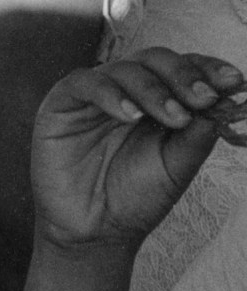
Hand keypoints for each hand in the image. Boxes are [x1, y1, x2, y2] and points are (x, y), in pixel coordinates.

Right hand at [30, 49, 244, 252]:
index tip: (233, 82)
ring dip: (153, 90)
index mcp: (158, 100)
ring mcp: (94, 96)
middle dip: (184, 76)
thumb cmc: (136, 198)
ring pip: (123, 69)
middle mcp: (126, 91)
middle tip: (204, 99)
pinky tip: (130, 116)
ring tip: (173, 118)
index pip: (183, 69)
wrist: (96, 230)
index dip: (207, 69)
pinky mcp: (62, 104)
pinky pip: (84, 84)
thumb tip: (223, 102)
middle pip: (155, 59)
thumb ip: (197, 134)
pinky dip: (110, 94)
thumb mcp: (179, 166)